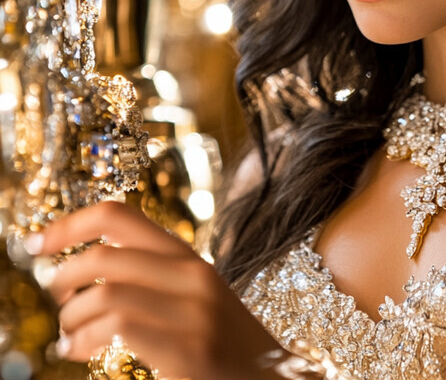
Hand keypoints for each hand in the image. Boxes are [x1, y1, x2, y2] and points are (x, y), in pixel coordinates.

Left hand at [30, 200, 281, 379]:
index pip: (120, 216)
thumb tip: (89, 271)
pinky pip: (120, 326)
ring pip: (106, 291)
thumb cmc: (222, 346)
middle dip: (62, 278)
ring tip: (69, 337)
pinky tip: (80, 351)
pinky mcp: (190, 349)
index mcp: (189, 257)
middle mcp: (193, 274)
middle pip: (105, 254)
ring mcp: (195, 311)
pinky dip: (85, 339)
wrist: (273, 377)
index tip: (35, 242)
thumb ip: (153, 278)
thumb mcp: (193, 298)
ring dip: (71, 318)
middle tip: (58, 302)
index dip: (69, 223)